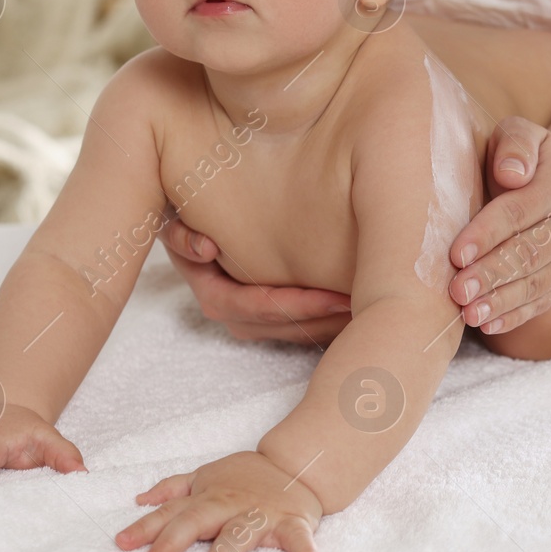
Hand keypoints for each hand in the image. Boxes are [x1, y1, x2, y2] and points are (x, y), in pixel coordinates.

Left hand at [115, 450, 322, 551]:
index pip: (171, 512)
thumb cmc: (249, 476)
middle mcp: (230, 505)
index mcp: (208, 496)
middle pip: (197, 521)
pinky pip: (299, 541)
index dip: (146, 527)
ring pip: (239, 535)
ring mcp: (261, 515)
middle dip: (174, 540)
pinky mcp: (293, 523)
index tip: (122, 544)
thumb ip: (174, 488)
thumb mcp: (208, 475)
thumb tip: (140, 500)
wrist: (300, 464)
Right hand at [158, 215, 352, 344]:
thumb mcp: (179, 223)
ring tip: (371, 309)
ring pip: (299, 333)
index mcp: (215, 294)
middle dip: (325, 320)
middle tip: (365, 304)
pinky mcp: (275, 318)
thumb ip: (183, 236)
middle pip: (285, 327)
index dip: (296, 306)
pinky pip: (306, 327)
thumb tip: (206, 249)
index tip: (334, 297)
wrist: (197, 224)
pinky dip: (332, 321)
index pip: (257, 308)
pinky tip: (360, 310)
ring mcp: (256, 321)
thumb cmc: (193, 219)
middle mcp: (236, 315)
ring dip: (333, 325)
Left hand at [448, 116, 550, 333]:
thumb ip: (515, 145)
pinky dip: (514, 316)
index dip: (487, 233)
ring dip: (501, 301)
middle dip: (491, 274)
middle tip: (457, 291)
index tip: (457, 253)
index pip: (520, 212)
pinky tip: (488, 324)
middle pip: (530, 253)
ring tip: (469, 314)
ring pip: (537, 283)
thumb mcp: (519, 134)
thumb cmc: (520, 158)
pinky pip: (542, 302)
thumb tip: (511, 174)